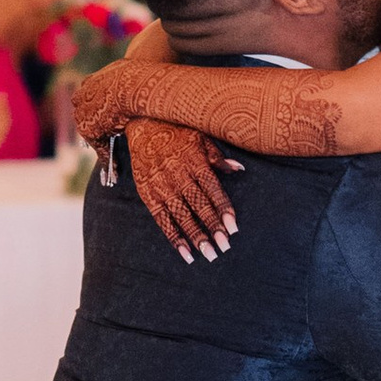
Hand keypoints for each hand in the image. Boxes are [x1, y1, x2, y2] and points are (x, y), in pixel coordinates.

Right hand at [126, 117, 242, 259]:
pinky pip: (162, 220)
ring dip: (196, 236)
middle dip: (212, 227)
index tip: (233, 228)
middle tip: (224, 247)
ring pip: (181, 216)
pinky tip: (186, 253)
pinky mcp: (148, 195)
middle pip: (198, 206)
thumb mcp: (200, 137)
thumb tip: (239, 169)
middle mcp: (177, 176)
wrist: (141, 126)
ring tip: (209, 254)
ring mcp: (161, 187)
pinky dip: (174, 237)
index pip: (212, 190)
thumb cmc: (176, 132)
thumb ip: (217, 157)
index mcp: (194, 162)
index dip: (223, 210)